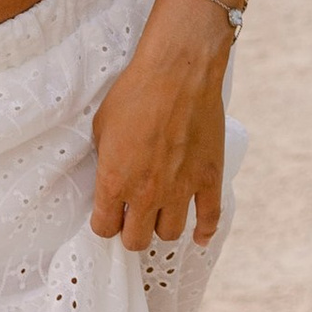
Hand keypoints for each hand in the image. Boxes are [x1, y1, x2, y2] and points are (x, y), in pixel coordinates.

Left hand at [89, 0, 230, 253]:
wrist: (178, 72)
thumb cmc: (135, 91)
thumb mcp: (102, 126)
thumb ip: (105, 158)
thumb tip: (110, 170)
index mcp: (115, 181)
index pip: (104, 227)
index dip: (104, 223)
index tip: (108, 215)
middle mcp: (147, 193)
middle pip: (137, 240)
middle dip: (131, 232)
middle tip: (133, 218)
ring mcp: (181, 189)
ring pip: (170, 233)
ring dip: (162, 226)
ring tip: (161, 216)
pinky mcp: (208, 179)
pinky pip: (210, 218)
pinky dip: (204, 231)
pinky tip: (199, 236)